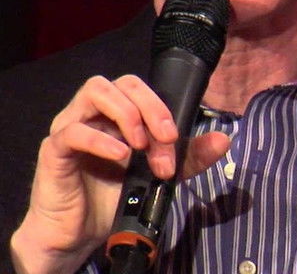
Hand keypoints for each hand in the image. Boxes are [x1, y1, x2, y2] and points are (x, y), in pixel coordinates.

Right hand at [11, 74, 229, 273]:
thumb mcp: (157, 175)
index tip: (173, 138)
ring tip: (139, 145)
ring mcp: (71, 124)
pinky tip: (119, 155)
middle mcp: (94, 111)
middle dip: (150, 107)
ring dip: (126, 113)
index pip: (141, 88)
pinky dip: (99, 139)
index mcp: (117, 111)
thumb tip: (223, 140)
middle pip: (123, 81)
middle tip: (164, 140)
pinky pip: (73, 130)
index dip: (160, 107)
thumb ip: (187, 156)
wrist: (79, 234)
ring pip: (96, 89)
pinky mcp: (54, 148)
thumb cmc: (114, 196)